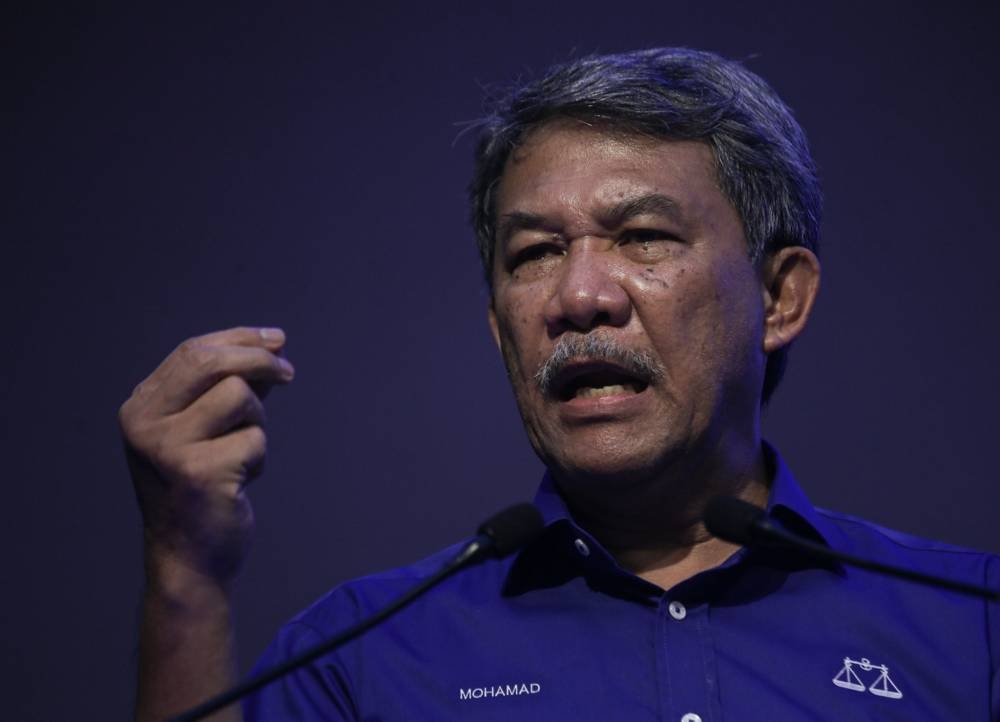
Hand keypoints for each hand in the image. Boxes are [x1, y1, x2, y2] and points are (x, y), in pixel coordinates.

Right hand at [120, 327, 294, 589]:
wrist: (190, 559)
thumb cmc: (202, 490)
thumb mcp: (206, 430)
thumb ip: (229, 387)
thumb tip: (271, 345)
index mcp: (140, 408)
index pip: (192, 352)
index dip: (240, 339)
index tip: (277, 339)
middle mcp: (144, 424)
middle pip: (211, 362)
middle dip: (259, 359)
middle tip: (288, 372)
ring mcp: (166, 448)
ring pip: (239, 396)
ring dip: (257, 422)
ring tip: (242, 454)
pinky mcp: (198, 472)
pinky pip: (254, 439)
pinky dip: (258, 458)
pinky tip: (240, 482)